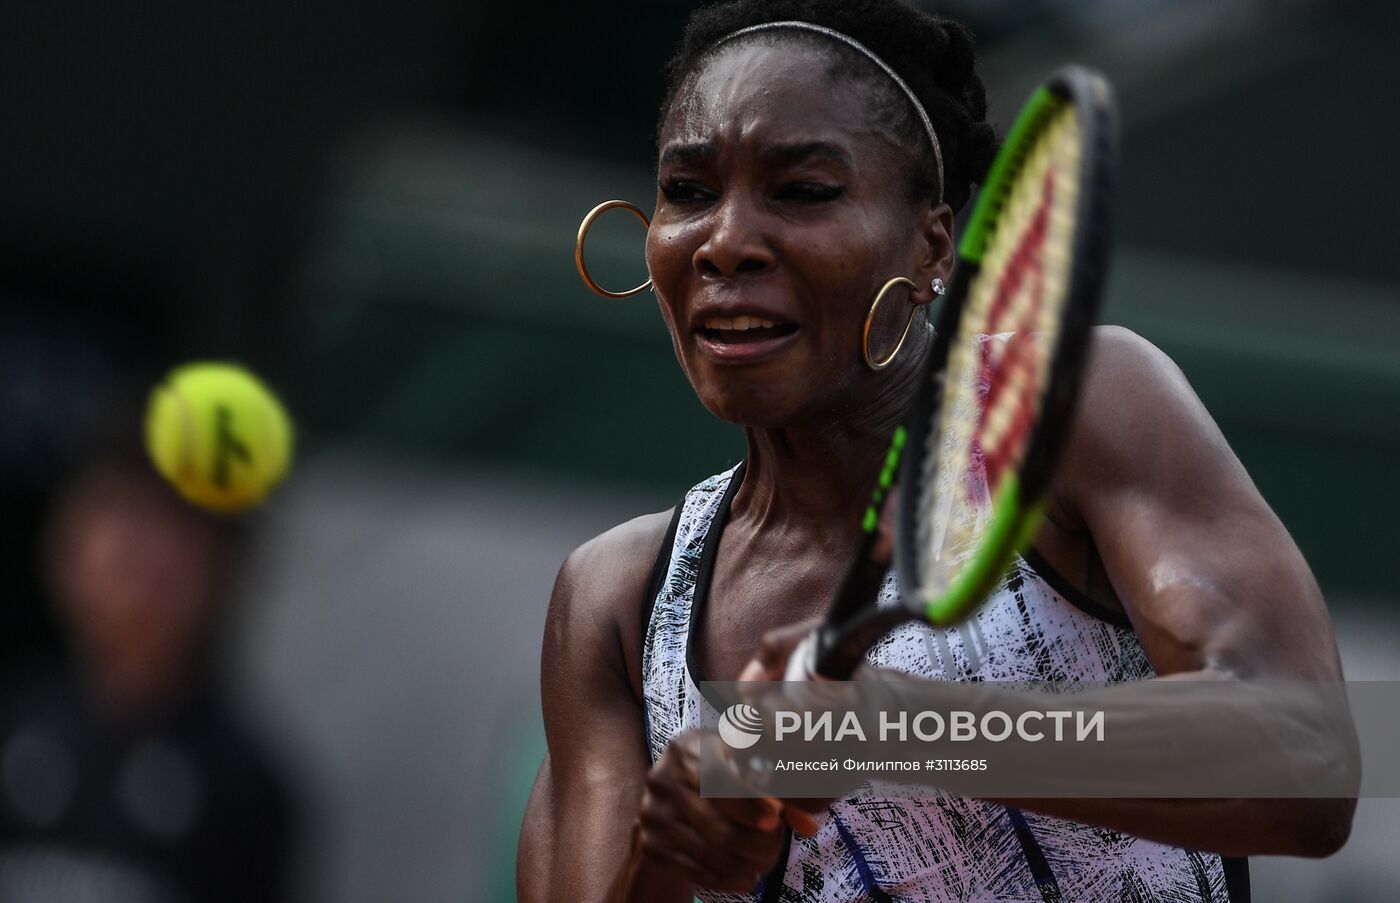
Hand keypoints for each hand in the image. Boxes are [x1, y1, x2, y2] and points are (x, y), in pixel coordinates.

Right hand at [636, 729, 800, 891]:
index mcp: (689, 748)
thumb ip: (776, 788)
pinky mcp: (651, 844)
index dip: (751, 805)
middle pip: (719, 828)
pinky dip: (728, 880)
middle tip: (776, 846)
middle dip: (758, 844)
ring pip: (712, 854)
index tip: (776, 818)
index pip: (720, 781)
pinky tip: (746, 877)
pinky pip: (697, 872)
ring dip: (747, 864)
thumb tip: (808, 823)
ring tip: (764, 861)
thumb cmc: (717, 774)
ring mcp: (653, 813)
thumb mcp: (742, 766)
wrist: (668, 796)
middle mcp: (663, 777)